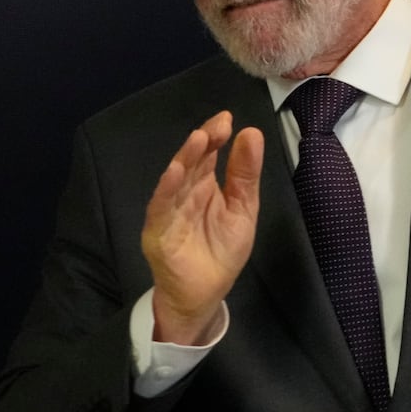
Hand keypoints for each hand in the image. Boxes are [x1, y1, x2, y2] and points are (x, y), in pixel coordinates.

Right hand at [141, 111, 262, 344]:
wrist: (206, 293)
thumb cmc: (223, 251)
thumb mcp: (243, 209)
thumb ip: (245, 175)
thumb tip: (251, 133)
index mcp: (205, 185)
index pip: (208, 154)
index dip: (216, 135)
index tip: (227, 118)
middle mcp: (185, 193)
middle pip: (192, 162)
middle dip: (203, 142)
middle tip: (217, 125)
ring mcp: (169, 211)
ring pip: (175, 180)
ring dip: (185, 159)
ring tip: (198, 139)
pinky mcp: (158, 232)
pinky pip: (161, 208)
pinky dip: (167, 190)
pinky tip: (175, 172)